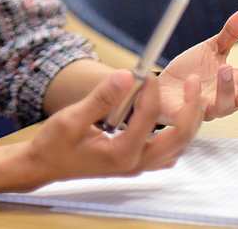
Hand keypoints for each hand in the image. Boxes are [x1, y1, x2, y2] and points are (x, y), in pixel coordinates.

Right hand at [20, 70, 202, 188]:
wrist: (44, 165)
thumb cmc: (55, 144)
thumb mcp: (73, 117)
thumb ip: (102, 98)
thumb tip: (127, 75)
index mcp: (122, 153)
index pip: (149, 117)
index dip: (151, 89)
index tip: (146, 70)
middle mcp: (135, 163)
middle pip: (179, 137)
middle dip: (190, 108)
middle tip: (193, 82)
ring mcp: (138, 166)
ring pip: (179, 147)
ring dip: (188, 122)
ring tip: (191, 97)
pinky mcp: (135, 163)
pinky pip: (168, 153)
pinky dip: (177, 135)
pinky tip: (172, 119)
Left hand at [158, 6, 237, 123]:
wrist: (161, 88)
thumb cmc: (192, 70)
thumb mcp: (212, 48)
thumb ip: (232, 32)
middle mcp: (229, 99)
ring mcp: (209, 109)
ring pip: (226, 107)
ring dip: (227, 88)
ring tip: (224, 67)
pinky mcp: (186, 116)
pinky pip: (194, 114)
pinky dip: (194, 98)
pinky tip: (191, 80)